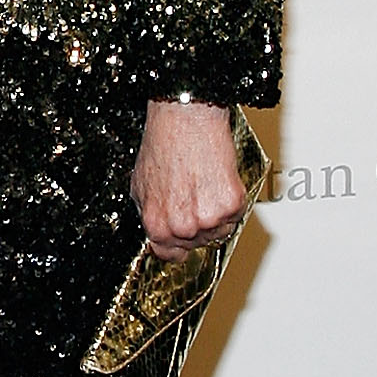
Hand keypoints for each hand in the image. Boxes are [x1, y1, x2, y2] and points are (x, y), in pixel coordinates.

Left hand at [130, 99, 244, 261]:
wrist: (185, 120)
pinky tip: (216, 179)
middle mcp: (182, 227)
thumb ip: (150, 215)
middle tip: (194, 196)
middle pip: (197, 243)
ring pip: (220, 230)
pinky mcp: (231, 205)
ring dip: (216, 213)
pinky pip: (236, 215)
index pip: (170, 255)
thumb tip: (157, 229)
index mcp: (157, 226)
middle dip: (197, 223)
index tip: (182, 238)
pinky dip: (231, 200)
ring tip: (204, 184)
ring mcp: (208, 218)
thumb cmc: (163, 145)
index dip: (177, 245)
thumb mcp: (140, 186)